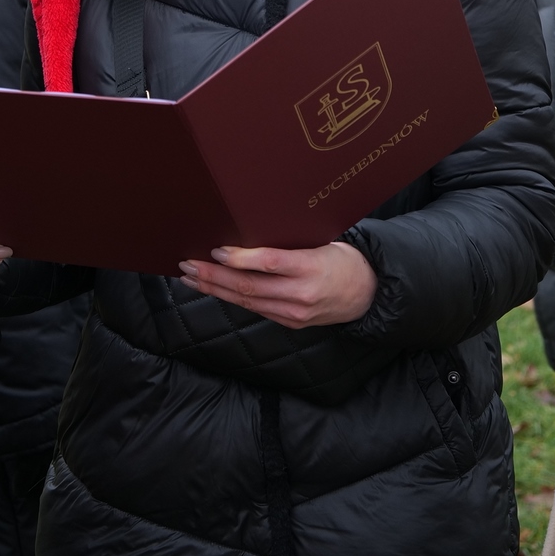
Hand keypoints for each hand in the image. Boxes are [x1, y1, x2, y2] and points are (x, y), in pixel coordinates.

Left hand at [177, 241, 377, 329]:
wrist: (366, 294)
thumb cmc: (342, 260)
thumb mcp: (321, 243)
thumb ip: (289, 244)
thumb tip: (247, 232)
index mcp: (312, 267)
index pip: (270, 263)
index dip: (241, 258)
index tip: (217, 250)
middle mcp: (301, 294)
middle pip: (250, 286)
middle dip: (213, 276)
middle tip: (188, 264)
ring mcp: (294, 313)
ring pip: (247, 301)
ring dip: (215, 289)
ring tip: (190, 277)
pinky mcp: (290, 322)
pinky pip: (255, 309)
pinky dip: (231, 298)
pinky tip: (213, 289)